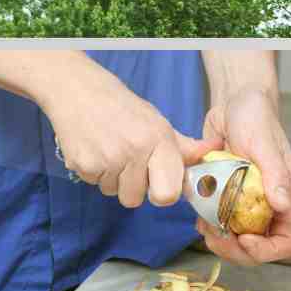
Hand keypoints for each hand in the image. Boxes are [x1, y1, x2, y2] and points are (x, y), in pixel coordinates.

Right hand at [38, 61, 216, 209]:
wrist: (78, 90)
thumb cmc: (123, 108)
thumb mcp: (157, 123)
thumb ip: (183, 147)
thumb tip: (212, 153)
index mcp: (159, 141)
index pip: (167, 195)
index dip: (163, 193)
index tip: (158, 182)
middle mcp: (134, 151)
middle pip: (135, 199)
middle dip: (133, 186)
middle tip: (128, 161)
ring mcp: (106, 159)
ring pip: (114, 193)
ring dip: (113, 178)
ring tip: (109, 150)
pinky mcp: (82, 164)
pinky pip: (94, 184)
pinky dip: (94, 171)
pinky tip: (95, 149)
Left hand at [195, 87, 290, 265]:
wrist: (234, 102)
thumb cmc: (256, 117)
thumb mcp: (264, 144)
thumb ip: (275, 174)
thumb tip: (283, 205)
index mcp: (283, 198)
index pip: (285, 242)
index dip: (265, 250)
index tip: (243, 238)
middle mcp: (266, 206)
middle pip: (257, 248)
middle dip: (235, 250)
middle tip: (215, 236)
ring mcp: (245, 204)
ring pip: (235, 241)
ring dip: (219, 242)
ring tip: (204, 227)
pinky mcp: (226, 197)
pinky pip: (218, 223)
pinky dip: (207, 226)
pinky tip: (198, 216)